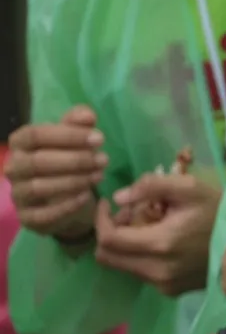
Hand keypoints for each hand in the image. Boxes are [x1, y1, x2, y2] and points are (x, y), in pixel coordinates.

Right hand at [4, 105, 105, 238]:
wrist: (66, 200)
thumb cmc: (69, 162)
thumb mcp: (74, 140)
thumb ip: (79, 124)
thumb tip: (88, 115)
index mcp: (20, 143)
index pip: (36, 135)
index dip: (68, 136)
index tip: (99, 138)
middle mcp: (14, 167)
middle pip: (38, 161)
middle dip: (75, 160)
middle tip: (103, 160)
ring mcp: (18, 194)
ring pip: (40, 187)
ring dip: (74, 181)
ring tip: (99, 175)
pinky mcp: (28, 217)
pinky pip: (44, 213)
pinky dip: (67, 205)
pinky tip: (86, 196)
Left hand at [93, 174, 221, 295]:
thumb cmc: (219, 212)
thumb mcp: (189, 187)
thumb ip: (150, 186)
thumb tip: (119, 198)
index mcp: (159, 243)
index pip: (108, 239)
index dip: (100, 220)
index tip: (108, 204)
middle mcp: (157, 270)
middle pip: (107, 257)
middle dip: (109, 233)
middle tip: (128, 215)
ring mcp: (164, 284)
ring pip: (123, 266)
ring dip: (125, 244)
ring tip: (148, 225)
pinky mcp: (170, 291)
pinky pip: (140, 273)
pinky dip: (140, 256)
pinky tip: (161, 241)